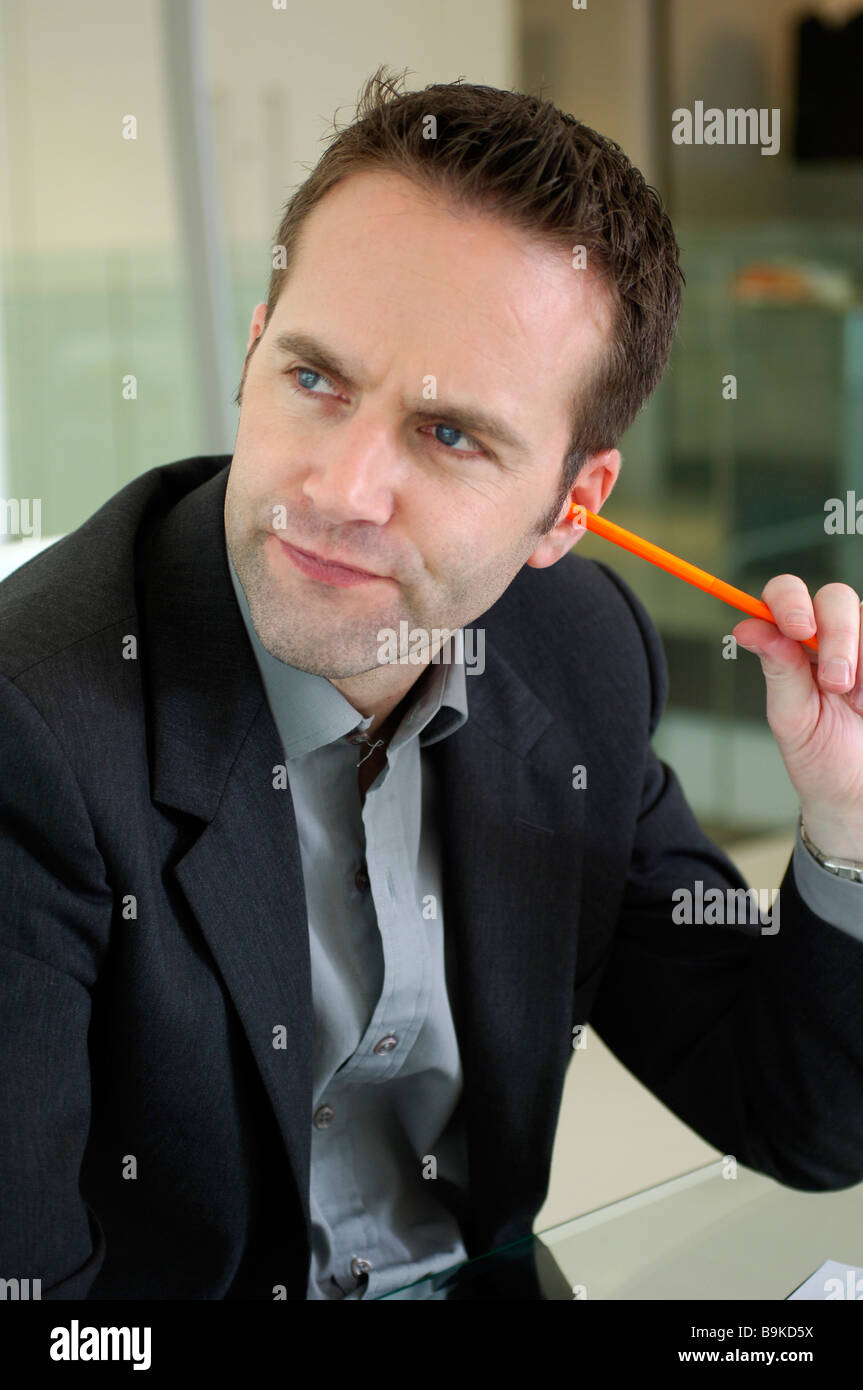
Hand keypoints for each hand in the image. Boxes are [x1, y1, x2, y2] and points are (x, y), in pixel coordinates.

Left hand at [733, 578, 862, 859]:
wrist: (860, 794)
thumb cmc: (822, 757)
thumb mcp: (793, 718)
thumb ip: (778, 670)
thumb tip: (746, 628)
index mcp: (794, 643)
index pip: (785, 595)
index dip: (789, 600)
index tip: (796, 628)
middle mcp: (833, 636)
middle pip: (837, 598)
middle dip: (837, 636)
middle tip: (836, 683)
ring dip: (860, 658)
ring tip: (857, 703)